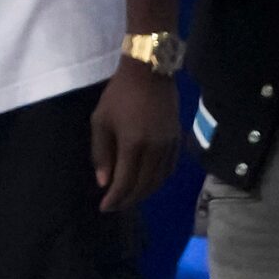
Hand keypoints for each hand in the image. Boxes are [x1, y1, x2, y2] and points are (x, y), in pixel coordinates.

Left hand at [91, 61, 178, 213]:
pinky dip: (158, 180)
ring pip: (159, 179)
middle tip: (114, 206)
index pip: (125, 182)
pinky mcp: (178, 138)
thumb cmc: (119, 95)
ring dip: (143, 193)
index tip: (103, 207)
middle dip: (128, 200)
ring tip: (128, 198)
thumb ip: (101, 154)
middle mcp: (155, 147)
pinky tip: (147, 183)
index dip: (114, 198)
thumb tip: (104, 182)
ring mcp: (170, 143)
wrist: (150, 71)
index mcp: (134, 144)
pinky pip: (169, 168)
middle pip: (143, 185)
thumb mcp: (100, 123)